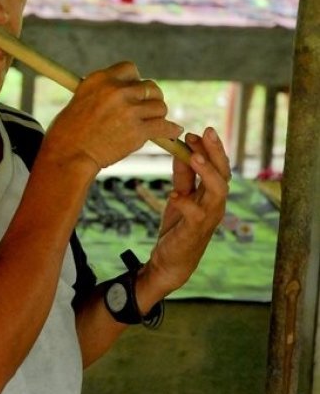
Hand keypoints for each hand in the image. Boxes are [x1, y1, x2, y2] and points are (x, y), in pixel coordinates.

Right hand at [43, 61, 183, 172]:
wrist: (69, 155)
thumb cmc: (69, 132)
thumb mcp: (81, 99)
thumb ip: (103, 92)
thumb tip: (123, 93)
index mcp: (100, 79)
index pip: (130, 69)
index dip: (135, 81)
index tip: (134, 92)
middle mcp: (116, 90)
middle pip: (149, 86)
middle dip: (150, 98)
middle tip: (147, 109)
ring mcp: (129, 110)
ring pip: (159, 106)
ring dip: (157, 115)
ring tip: (152, 123)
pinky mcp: (138, 131)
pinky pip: (164, 126)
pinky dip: (170, 129)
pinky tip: (173, 131)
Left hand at [141, 127, 229, 299]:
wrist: (169, 261)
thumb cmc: (178, 228)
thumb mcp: (179, 195)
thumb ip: (183, 175)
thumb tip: (181, 148)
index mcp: (212, 194)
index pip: (219, 166)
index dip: (210, 148)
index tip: (195, 132)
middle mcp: (216, 204)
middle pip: (224, 173)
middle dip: (215, 151)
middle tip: (206, 132)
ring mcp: (209, 217)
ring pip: (218, 191)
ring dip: (207, 172)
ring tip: (194, 157)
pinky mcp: (196, 231)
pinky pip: (196, 214)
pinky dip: (185, 202)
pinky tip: (174, 194)